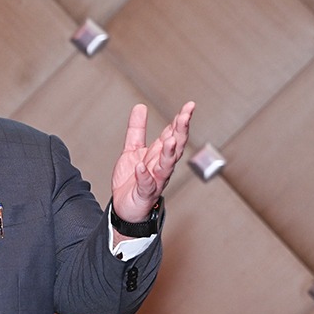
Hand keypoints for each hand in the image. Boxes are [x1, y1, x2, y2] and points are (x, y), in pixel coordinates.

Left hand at [111, 101, 194, 224]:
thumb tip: (140, 107)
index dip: (181, 120)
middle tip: (184, 117)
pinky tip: (141, 167)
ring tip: (169, 139)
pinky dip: (144, 176)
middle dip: (180, 133)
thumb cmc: (133, 180)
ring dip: (168, 153)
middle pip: (175, 148)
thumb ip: (137, 129)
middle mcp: (161, 167)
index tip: (189, 106)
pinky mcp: (144, 194)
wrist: (124, 207)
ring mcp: (155, 181)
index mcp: (159, 154)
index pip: (173, 134)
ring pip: (166, 167)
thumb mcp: (132, 150)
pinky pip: (146, 185)